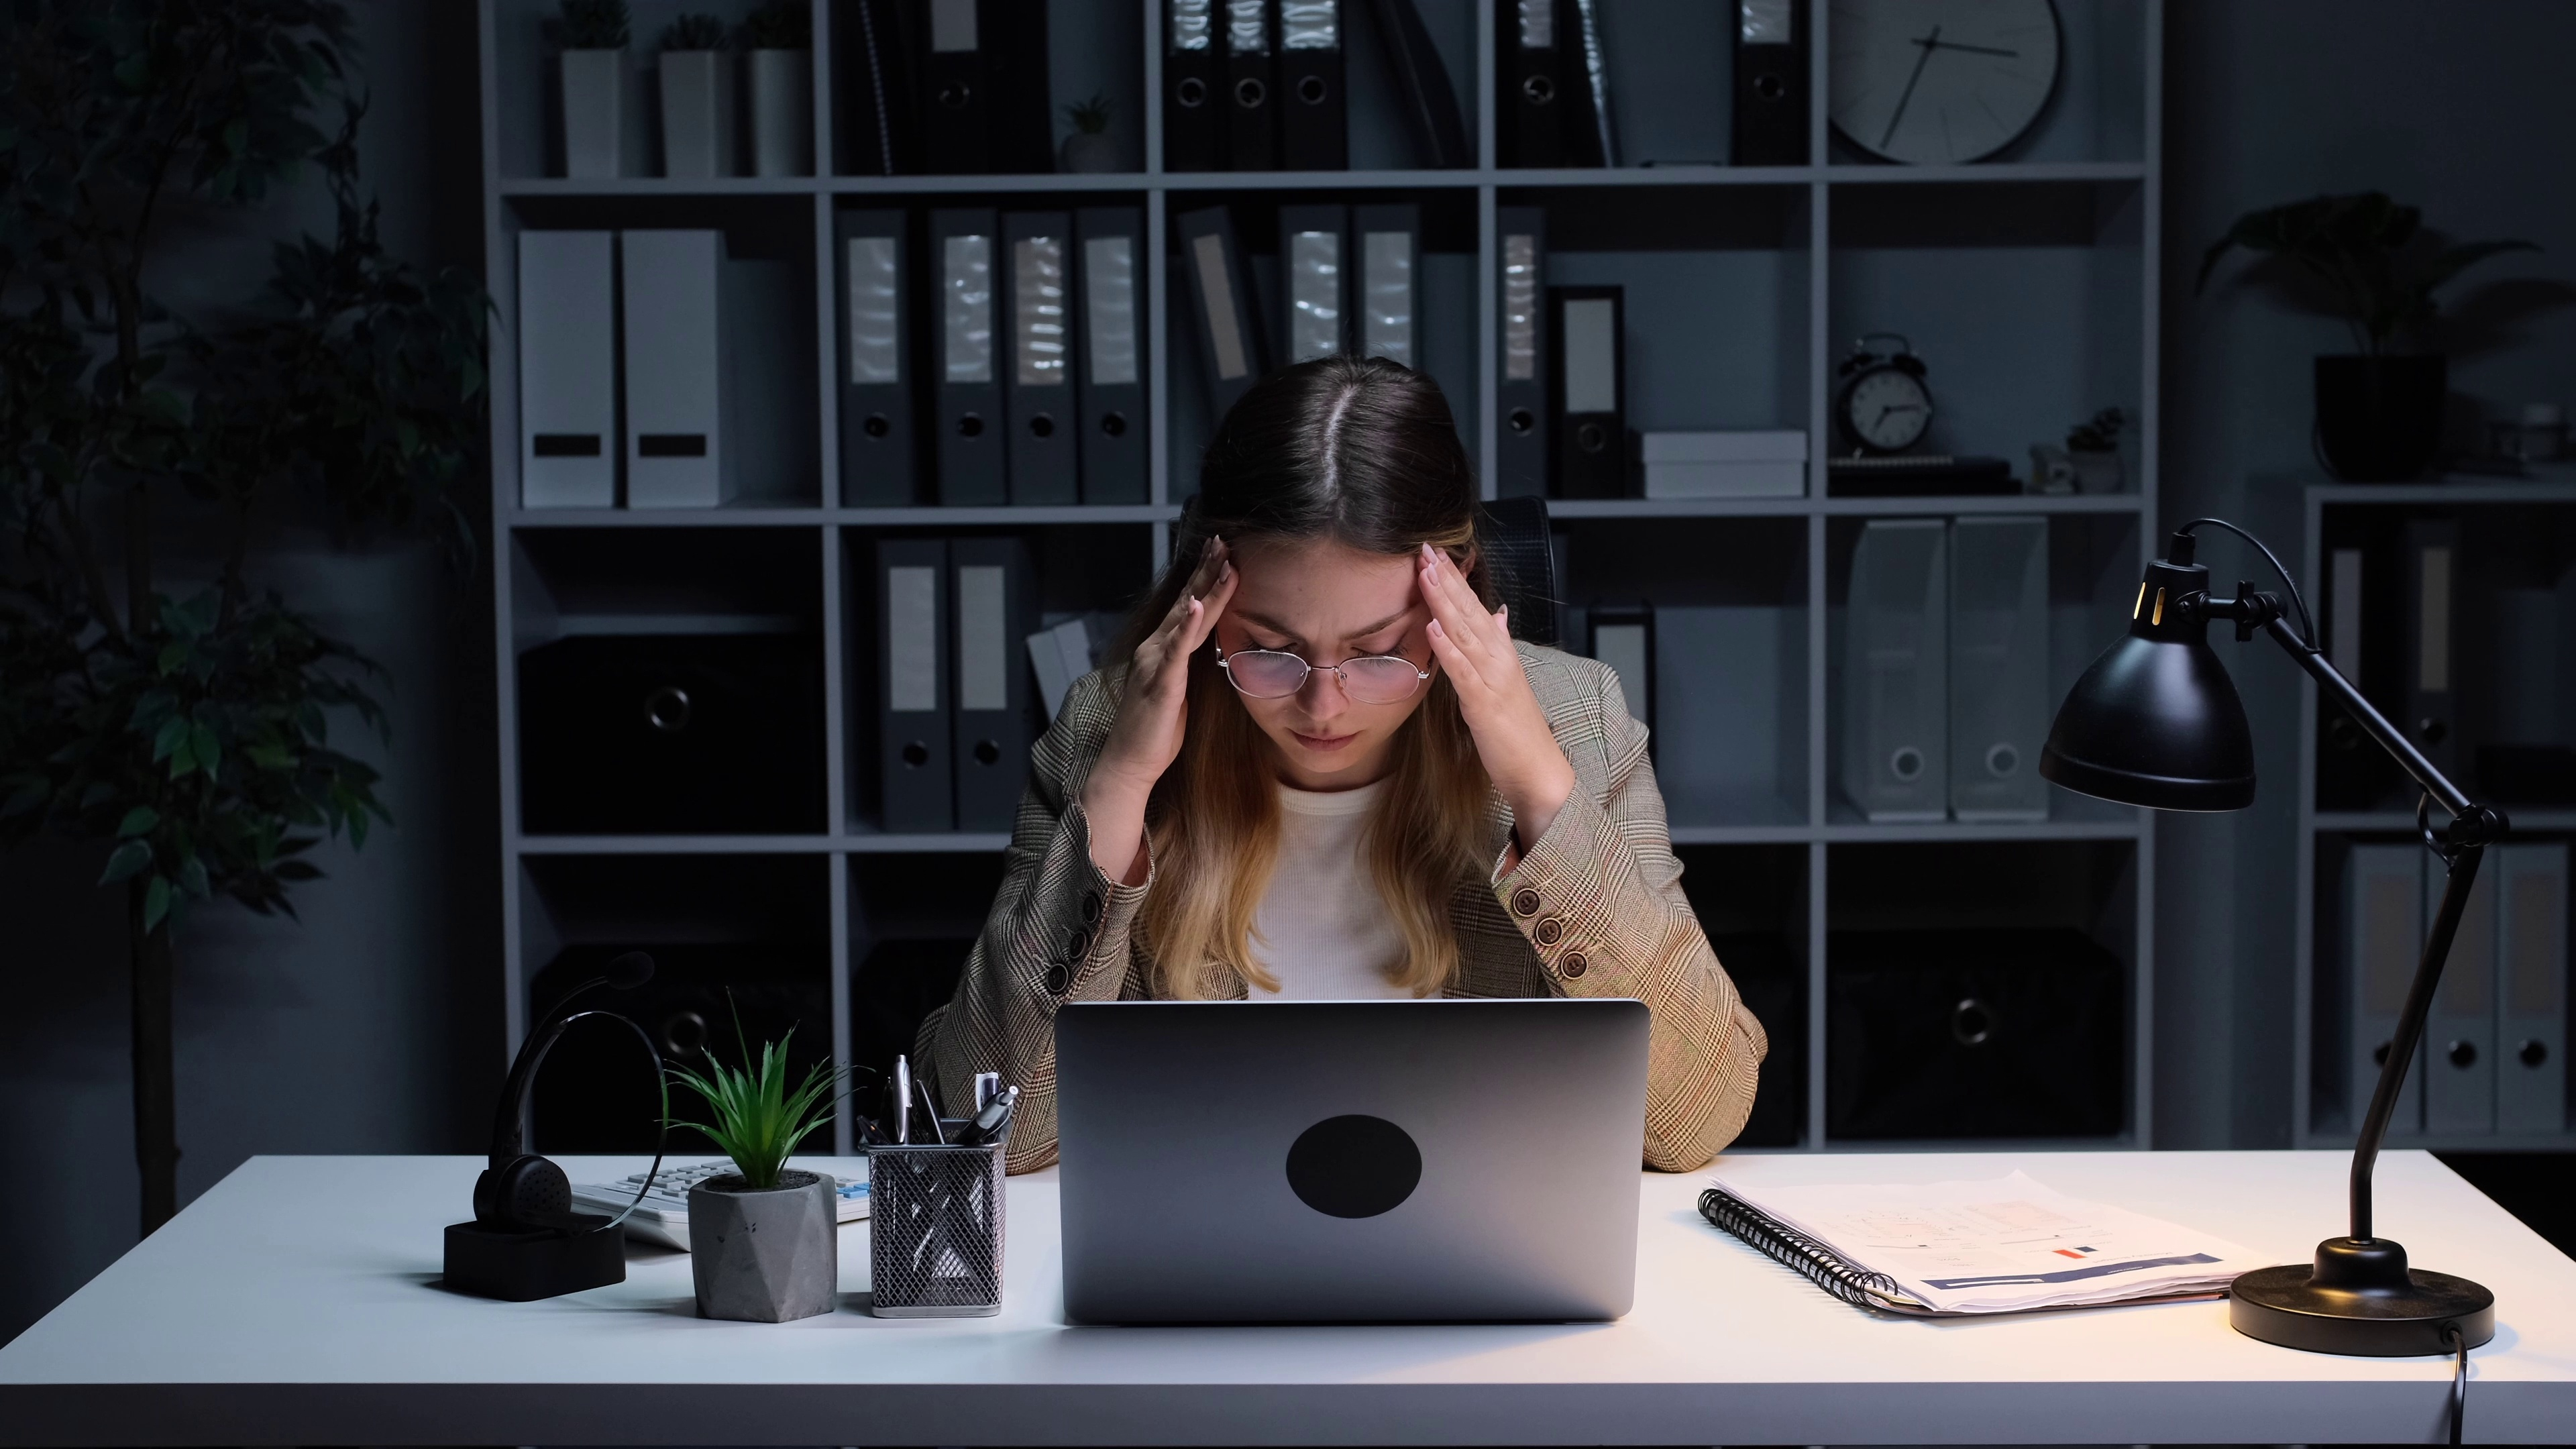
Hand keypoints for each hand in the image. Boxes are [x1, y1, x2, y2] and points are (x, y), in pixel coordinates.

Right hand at [1081, 538, 1235, 882]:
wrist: (1128, 764)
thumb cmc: (1155, 733)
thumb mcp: (1179, 691)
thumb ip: (1188, 666)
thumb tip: (1208, 648)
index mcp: (1161, 651)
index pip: (1187, 608)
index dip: (1205, 580)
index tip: (1223, 553)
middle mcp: (1155, 650)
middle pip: (1186, 603)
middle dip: (1206, 571)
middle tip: (1225, 540)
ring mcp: (1156, 665)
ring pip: (1186, 619)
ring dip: (1205, 589)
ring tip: (1223, 560)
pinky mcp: (1161, 684)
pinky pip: (1177, 650)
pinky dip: (1187, 625)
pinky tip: (1196, 603)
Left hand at [1416, 543, 1575, 848]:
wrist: (1539, 771)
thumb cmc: (1518, 730)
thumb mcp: (1506, 681)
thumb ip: (1498, 645)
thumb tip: (1497, 614)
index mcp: (1501, 653)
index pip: (1475, 608)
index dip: (1455, 580)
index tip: (1435, 554)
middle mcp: (1499, 659)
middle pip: (1468, 611)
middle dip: (1446, 579)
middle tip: (1425, 548)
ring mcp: (1492, 679)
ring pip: (1465, 632)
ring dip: (1445, 601)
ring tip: (1426, 573)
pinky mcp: (1484, 704)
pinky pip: (1463, 672)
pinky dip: (1449, 648)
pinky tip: (1433, 628)